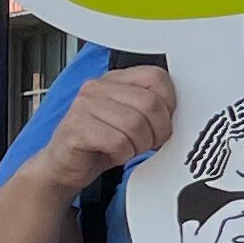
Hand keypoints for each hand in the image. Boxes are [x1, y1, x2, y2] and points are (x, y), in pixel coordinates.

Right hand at [43, 65, 175, 190]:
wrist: (65, 165)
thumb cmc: (101, 143)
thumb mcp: (131, 120)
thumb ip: (152, 108)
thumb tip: (178, 114)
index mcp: (115, 80)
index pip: (156, 77)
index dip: (169, 104)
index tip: (163, 122)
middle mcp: (97, 87)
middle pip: (150, 103)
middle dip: (157, 131)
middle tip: (148, 143)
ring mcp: (83, 106)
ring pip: (135, 124)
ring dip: (139, 145)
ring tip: (128, 148)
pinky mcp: (76, 128)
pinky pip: (118, 142)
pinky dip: (123, 154)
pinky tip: (113, 154)